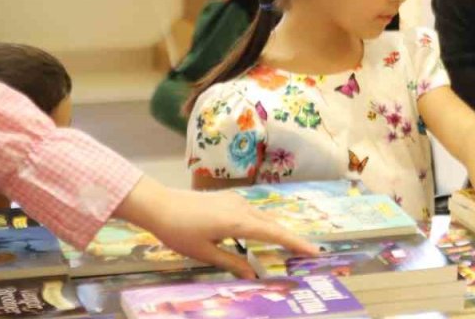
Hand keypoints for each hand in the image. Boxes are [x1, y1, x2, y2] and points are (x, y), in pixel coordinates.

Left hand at [113, 177, 317, 276]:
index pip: (275, 234)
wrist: (159, 204)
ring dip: (277, 231)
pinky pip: (254, 213)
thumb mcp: (204, 253)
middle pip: (274, 225)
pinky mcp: (229, 200)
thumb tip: (253, 275)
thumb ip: (231, 263)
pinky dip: (264, 224)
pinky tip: (262, 232)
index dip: (296, 243)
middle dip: (292, 238)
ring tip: (289, 244)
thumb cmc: (179, 232)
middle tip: (309, 251)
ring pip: (264, 218)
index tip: (315, 251)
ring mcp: (237, 201)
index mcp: (239, 223)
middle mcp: (243, 209)